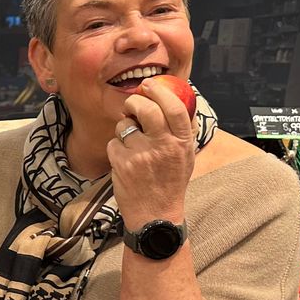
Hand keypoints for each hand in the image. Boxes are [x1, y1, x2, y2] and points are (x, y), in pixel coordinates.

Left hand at [107, 81, 195, 227]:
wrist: (155, 214)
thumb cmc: (170, 182)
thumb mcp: (186, 156)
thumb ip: (183, 130)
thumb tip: (180, 100)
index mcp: (182, 142)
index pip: (174, 107)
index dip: (160, 91)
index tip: (149, 85)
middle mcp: (163, 146)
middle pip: (146, 109)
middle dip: (134, 102)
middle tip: (132, 106)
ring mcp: (141, 155)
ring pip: (124, 125)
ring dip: (124, 129)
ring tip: (131, 143)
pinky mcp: (122, 163)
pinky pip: (113, 142)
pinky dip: (115, 148)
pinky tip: (124, 160)